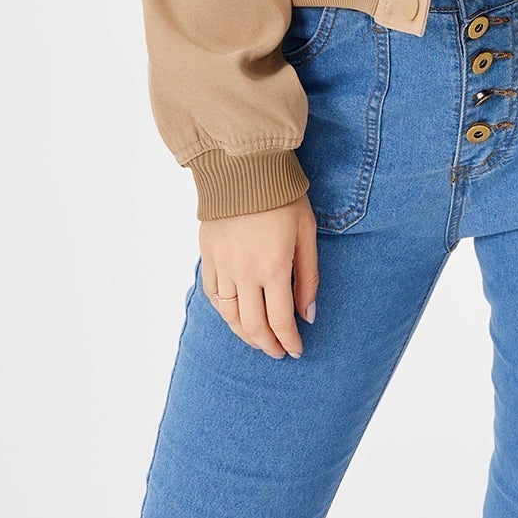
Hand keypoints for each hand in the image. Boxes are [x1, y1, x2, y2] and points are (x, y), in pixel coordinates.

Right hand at [199, 194, 319, 358]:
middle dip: (267, 345)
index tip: (296, 350)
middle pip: (253, 326)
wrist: (246, 165)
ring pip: (229, 315)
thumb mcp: (307, 232)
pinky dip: (224, 311)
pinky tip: (234, 315)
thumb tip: (308, 315)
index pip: (281, 320)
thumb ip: (309, 277)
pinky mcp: (208, 254)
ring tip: (257, 339)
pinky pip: (213, 294)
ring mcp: (223, 264)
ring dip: (244, 334)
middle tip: (278, 352)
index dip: (289, 341)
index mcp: (274, 267)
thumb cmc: (283, 195)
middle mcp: (246, 272)